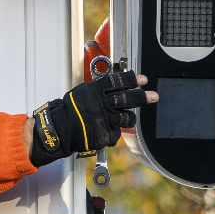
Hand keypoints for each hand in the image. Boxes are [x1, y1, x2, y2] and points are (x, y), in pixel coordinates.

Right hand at [27, 71, 154, 163]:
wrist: (60, 129)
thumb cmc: (69, 110)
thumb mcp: (83, 92)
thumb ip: (99, 89)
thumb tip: (115, 86)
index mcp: (96, 90)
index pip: (119, 81)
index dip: (133, 79)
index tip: (143, 79)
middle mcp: (103, 104)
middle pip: (128, 98)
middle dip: (144, 97)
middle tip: (154, 96)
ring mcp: (105, 120)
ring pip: (127, 118)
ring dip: (129, 118)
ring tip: (127, 118)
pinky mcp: (105, 134)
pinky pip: (116, 133)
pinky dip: (113, 132)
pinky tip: (105, 130)